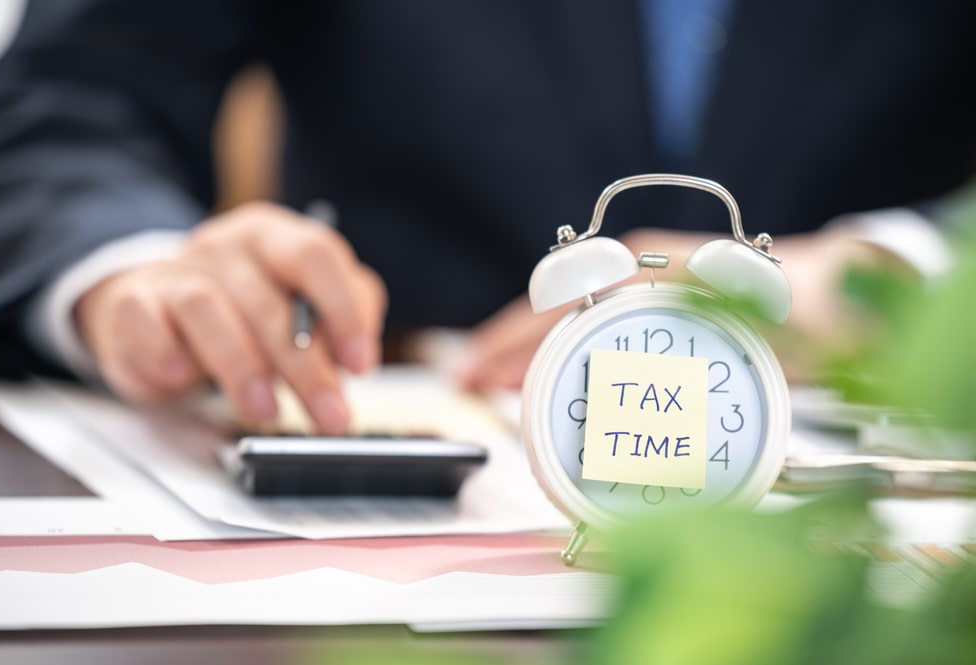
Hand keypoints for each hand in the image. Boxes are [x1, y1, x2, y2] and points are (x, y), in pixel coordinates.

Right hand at [74, 201, 386, 432]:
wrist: (157, 305)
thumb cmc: (243, 310)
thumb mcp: (301, 305)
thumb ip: (341, 319)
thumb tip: (359, 354)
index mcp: (274, 238)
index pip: (316, 256)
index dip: (343, 310)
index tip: (359, 364)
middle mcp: (225, 247)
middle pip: (270, 301)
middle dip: (306, 368)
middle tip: (328, 414)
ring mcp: (175, 272)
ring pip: (208, 309)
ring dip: (241, 366)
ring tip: (264, 408)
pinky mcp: (134, 303)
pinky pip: (147, 322)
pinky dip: (165, 351)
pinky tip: (182, 377)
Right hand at [456, 226, 901, 390]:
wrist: (839, 289)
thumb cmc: (804, 303)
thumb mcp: (759, 318)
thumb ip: (709, 333)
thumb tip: (651, 374)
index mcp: (653, 266)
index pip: (564, 299)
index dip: (517, 338)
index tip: (484, 371)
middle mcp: (640, 268)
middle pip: (554, 305)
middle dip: (505, 344)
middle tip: (466, 381)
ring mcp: (644, 284)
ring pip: (567, 313)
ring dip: (524, 346)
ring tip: (487, 380)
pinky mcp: (653, 305)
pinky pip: (590, 323)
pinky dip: (558, 347)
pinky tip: (542, 373)